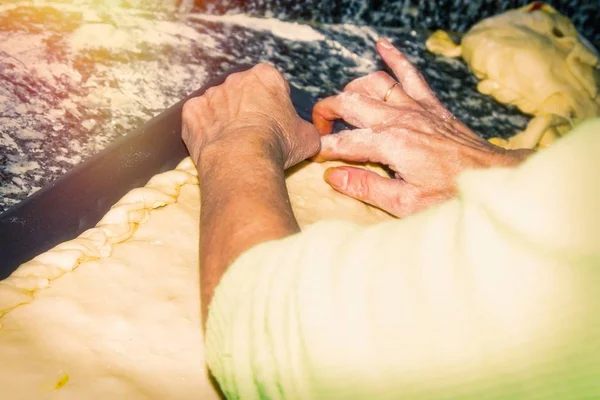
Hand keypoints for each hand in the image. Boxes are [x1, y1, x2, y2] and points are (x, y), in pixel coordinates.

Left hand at [182, 63, 319, 169]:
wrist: (242, 159)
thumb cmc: (278, 144)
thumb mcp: (308, 138)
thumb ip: (307, 130)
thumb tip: (307, 137)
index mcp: (266, 76)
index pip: (272, 84)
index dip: (275, 104)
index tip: (276, 122)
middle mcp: (236, 79)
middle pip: (243, 92)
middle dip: (247, 108)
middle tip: (255, 134)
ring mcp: (210, 94)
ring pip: (219, 104)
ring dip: (224, 118)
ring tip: (234, 144)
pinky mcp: (191, 112)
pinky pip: (198, 119)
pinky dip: (204, 130)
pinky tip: (214, 146)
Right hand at [313, 38, 532, 216]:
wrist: (491, 178)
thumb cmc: (450, 194)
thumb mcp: (404, 203)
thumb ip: (366, 187)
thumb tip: (333, 177)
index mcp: (391, 144)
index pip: (343, 142)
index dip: (322, 149)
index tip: (313, 156)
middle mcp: (400, 119)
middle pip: (350, 103)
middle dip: (326, 112)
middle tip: (319, 129)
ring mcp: (416, 107)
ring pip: (374, 84)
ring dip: (352, 89)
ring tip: (342, 104)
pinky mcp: (430, 104)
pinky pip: (410, 73)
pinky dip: (395, 57)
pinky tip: (382, 45)